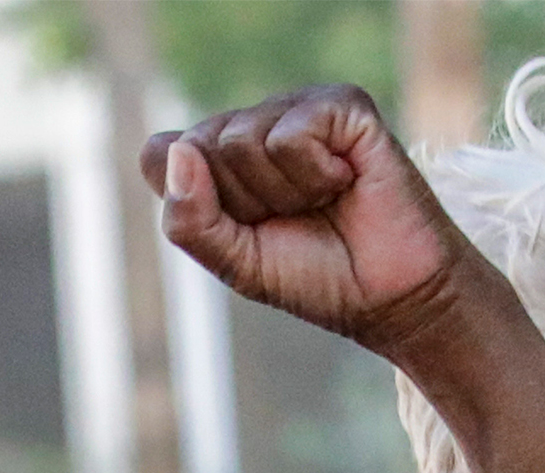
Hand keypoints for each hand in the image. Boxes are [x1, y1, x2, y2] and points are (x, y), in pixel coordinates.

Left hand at [142, 87, 469, 353]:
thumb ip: (188, 220)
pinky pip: (291, 135)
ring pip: (241, 139)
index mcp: (217, 157)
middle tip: (289, 219)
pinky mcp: (342, 105)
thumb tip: (180, 150)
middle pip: (198, 147)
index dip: (193, 203)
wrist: (385, 294)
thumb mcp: (232, 261)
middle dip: (240, 204)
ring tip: (320, 201)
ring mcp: (297, 108)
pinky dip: (315, 176)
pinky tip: (344, 182)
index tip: (239, 229)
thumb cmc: (311, 275)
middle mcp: (252, 123)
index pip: (159, 156)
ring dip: (282, 193)